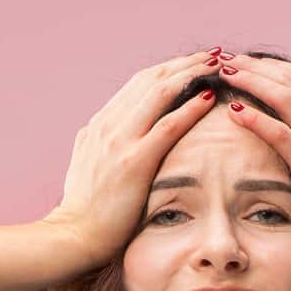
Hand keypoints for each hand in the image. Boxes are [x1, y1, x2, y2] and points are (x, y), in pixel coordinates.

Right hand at [43, 49, 222, 268]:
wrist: (73, 235)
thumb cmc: (85, 209)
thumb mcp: (86, 164)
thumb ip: (97, 143)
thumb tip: (100, 130)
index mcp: (100, 124)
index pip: (139, 84)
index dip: (169, 69)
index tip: (193, 64)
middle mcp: (109, 124)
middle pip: (152, 79)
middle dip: (185, 63)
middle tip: (214, 54)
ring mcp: (120, 140)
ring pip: (160, 92)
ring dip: (192, 74)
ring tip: (218, 66)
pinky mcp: (134, 161)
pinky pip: (168, 126)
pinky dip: (190, 108)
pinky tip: (209, 98)